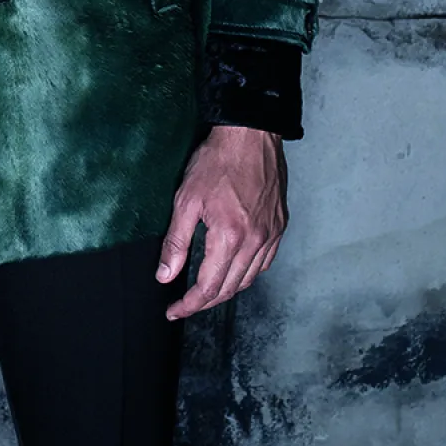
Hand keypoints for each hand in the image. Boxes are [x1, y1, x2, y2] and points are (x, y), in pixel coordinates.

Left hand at [156, 125, 286, 320]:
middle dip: (205, 301)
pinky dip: (248, 273)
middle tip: (185, 304)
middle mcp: (256, 241)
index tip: (173, 311)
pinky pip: (265, 262)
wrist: (251, 134)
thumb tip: (165, 274)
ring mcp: (272, 234)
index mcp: (231, 237)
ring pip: (250, 278)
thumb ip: (176, 241)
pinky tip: (235, 269)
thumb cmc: (217, 161)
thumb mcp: (186, 199)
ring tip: (206, 291)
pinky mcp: (280, 225)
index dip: (189, 304)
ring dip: (227, 290)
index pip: (209, 287)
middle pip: (231, 288)